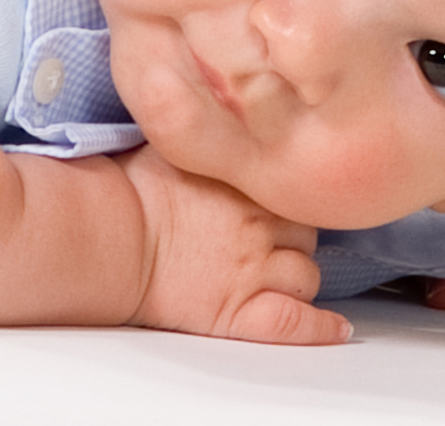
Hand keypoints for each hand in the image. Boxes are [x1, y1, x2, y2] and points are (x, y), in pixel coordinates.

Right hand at [116, 145, 351, 344]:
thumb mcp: (181, 144)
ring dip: (296, 275)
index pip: (298, 190)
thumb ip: (217, 132)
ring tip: (274, 275)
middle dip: (293, 237)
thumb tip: (229, 115)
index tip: (279, 204)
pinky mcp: (238, 312)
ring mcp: (253, 271)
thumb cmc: (132, 190)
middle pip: (306, 233)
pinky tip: (335, 329)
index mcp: (250, 184)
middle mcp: (260, 226)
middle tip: (266, 239)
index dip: (289, 200)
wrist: (109, 235)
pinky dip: (320, 328)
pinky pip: (295, 323)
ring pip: (306, 276)